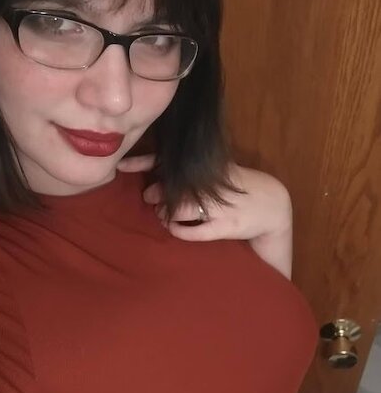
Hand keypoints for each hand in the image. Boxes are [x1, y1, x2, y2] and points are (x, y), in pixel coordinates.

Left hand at [117, 155, 292, 242]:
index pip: (170, 160)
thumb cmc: (236, 188)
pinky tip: (176, 229)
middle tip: (150, 198)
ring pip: (180, 210)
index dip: (142, 162)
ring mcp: (220, 206)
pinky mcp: (226, 226)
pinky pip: (194, 232)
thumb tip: (150, 184)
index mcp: (208, 167)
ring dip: (165, 214)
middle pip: (171, 187)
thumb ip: (185, 175)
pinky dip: (180, 231)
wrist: (271, 205)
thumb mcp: (215, 173)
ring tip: (164, 215)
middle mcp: (213, 184)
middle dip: (155, 193)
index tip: (121, 166)